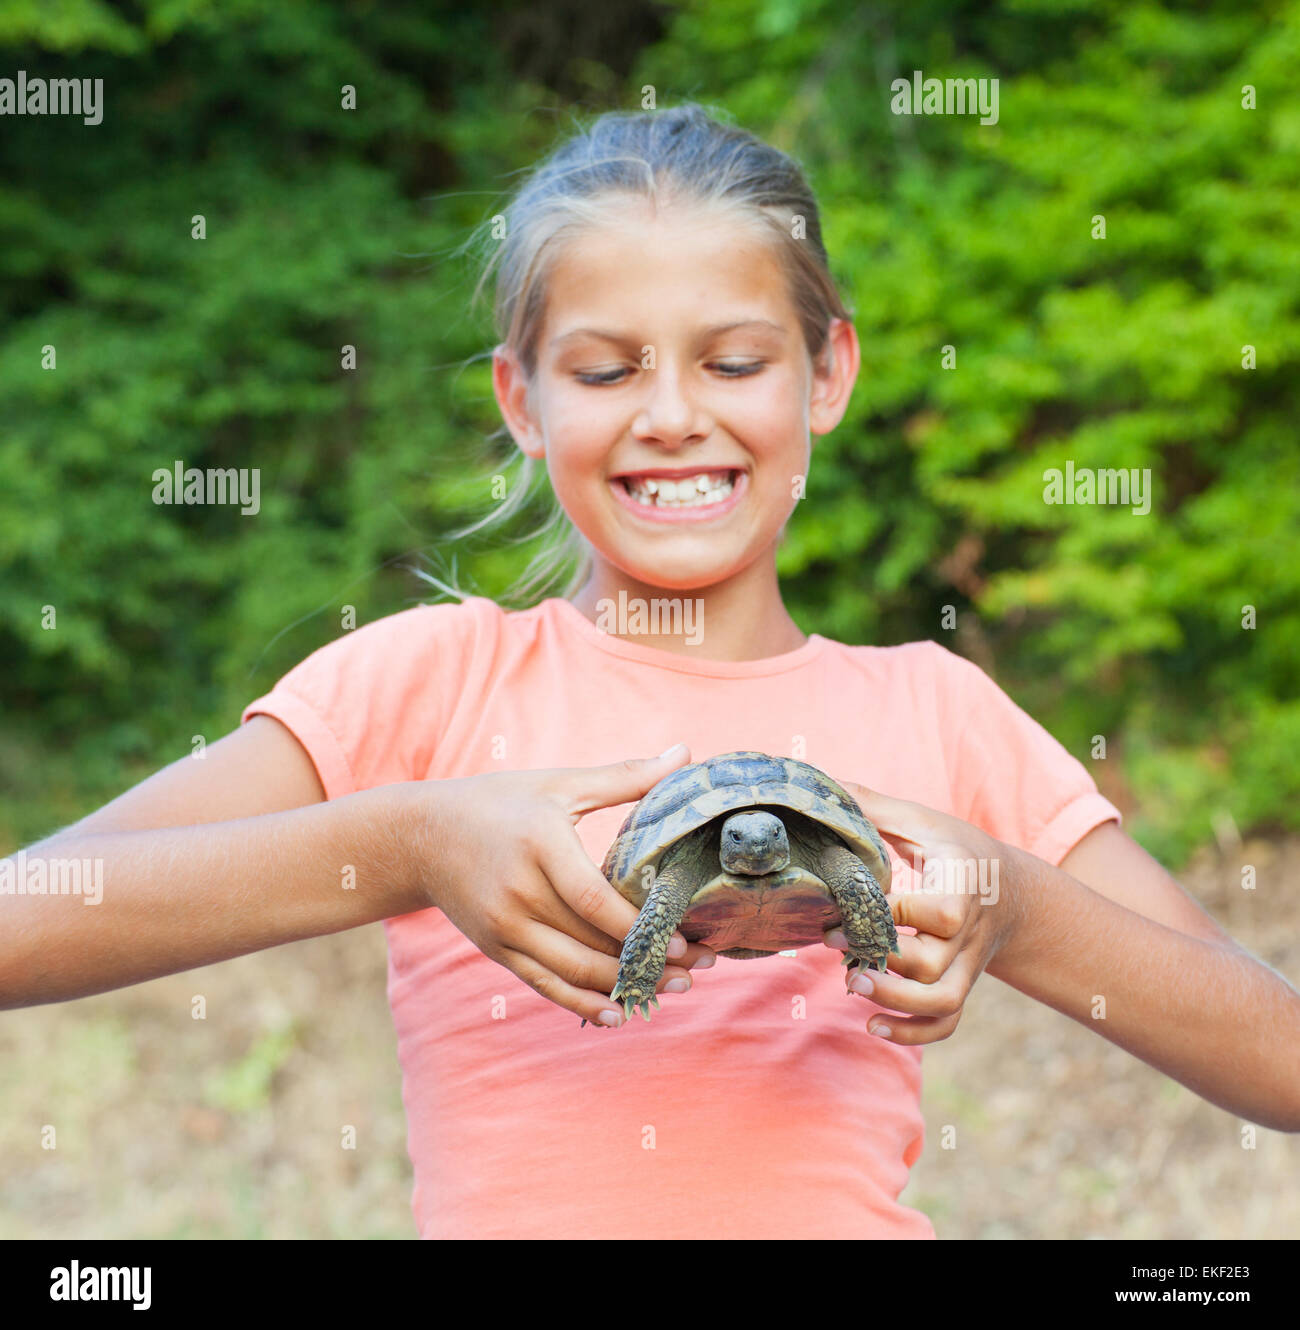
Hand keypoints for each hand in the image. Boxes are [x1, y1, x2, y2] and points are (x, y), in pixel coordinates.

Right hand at [400, 744, 714, 1028]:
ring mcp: (504, 928)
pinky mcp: (497, 949)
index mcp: (540, 847)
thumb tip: (685, 753)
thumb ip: (624, 775)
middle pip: (590, 944)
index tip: (683, 942)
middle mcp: (519, 894)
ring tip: (671, 990)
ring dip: (625, 988)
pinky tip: (619, 1012)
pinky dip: (583, 1004)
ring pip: (573, 972)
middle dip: (648, 963)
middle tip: (698, 970)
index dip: (639, 928)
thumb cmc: (499, 803)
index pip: (594, 900)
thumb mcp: (559, 783)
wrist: (421, 837)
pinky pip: (545, 985)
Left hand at [824, 781, 1024, 1044]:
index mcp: (962, 885)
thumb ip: (873, 807)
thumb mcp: (922, 821)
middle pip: (933, 964)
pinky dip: (915, 1033)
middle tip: (837, 950)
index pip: (935, 912)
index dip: (887, 915)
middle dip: (884, 964)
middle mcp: (969, 930)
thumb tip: (825, 785)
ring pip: (943, 999)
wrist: (1010, 890)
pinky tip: (873, 1026)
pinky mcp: (961, 984)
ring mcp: (967, 963)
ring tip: (854, 986)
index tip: (840, 910)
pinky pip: (948, 1021)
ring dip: (898, 1003)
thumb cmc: (955, 849)